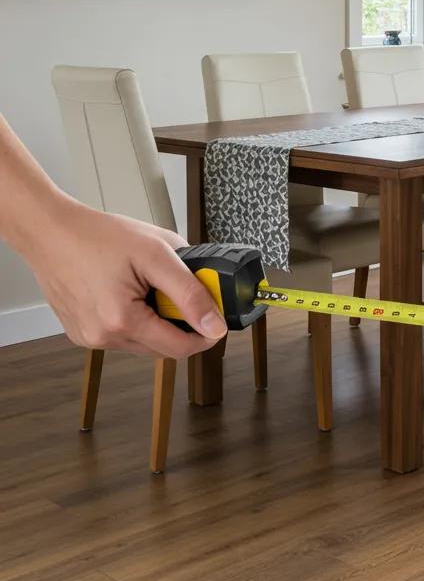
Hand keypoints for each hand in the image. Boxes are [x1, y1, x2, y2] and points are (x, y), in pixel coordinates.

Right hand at [23, 199, 226, 358]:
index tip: (217, 320)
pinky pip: (121, 334)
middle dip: (181, 324)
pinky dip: (136, 318)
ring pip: (142, 341)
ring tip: (153, 286)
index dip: (205, 335)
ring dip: (158, 321)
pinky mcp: (80, 331)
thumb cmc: (98, 236)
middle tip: (187, 294)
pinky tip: (132, 291)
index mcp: (121, 322)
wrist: (50, 231)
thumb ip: (191, 292)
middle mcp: (102, 337)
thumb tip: (214, 324)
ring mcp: (88, 337)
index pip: (180, 349)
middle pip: (162, 348)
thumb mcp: (158, 254)